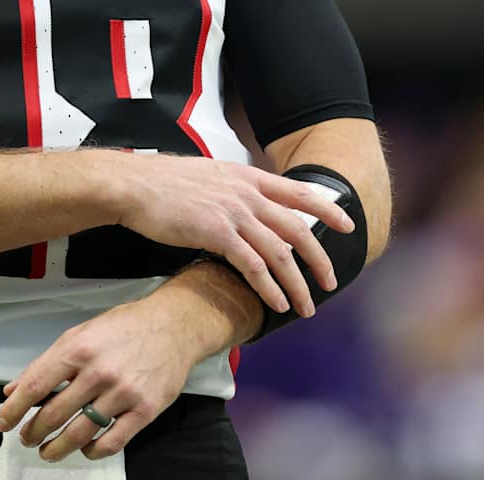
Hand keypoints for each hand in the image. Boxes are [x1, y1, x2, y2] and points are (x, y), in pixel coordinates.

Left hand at [0, 294, 199, 460]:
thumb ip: (46, 363)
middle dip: (34, 432)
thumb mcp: (80, 333)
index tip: (4, 422)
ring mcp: (122, 393)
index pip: (35, 386)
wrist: (174, 326)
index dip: (14, 410)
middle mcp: (98, 371)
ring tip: (48, 451)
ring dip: (57, 448)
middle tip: (27, 438)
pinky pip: (112, 442)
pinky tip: (85, 449)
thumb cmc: (126, 327)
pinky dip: (93, 451)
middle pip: (54, 414)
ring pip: (80, 433)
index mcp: (78, 349)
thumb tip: (14, 389)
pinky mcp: (144, 410)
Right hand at [107, 152, 353, 317]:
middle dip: (320, 259)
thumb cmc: (165, 183)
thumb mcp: (210, 175)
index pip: (299, 192)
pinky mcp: (217, 233)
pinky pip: (254, 266)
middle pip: (297, 228)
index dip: (328, 210)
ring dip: (297, 284)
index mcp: (247, 177)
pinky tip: (277, 304)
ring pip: (280, 253)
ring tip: (306, 306)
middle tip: (330, 282)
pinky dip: (270, 288)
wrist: (135, 185)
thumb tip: (249, 204)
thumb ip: (235, 189)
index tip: (348, 225)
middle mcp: (247, 193)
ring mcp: (234, 212)